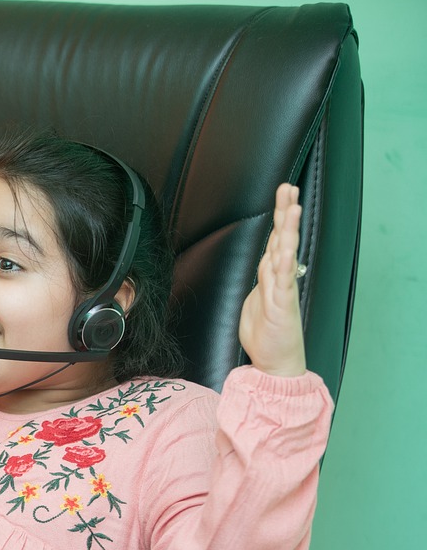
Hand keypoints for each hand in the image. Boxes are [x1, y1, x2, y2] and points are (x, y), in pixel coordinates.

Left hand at [239, 183, 307, 376]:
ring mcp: (282, 292)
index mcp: (273, 276)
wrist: (275, 362)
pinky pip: (282, 283)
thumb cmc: (267, 333)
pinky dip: (283, 265)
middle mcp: (280, 280)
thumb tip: (266, 260)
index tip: (284, 193)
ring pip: (284, 256)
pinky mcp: (281, 307)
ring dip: (288, 232)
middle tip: (289, 187)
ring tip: (292, 209)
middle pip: (283, 240)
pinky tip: (285, 250)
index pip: (276, 239)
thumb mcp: (257, 298)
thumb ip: (263, 278)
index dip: (280, 216)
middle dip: (286, 213)